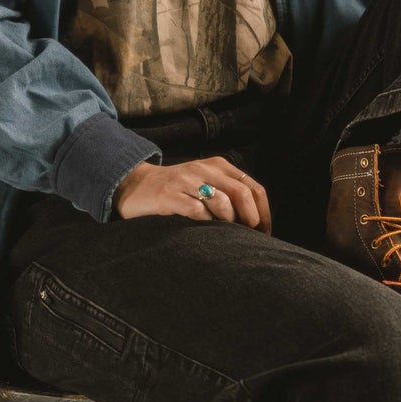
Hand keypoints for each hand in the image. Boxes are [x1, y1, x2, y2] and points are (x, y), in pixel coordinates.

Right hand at [114, 157, 271, 233]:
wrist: (136, 185)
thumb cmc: (178, 191)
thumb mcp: (206, 184)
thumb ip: (229, 194)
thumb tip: (256, 222)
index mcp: (218, 166)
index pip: (253, 187)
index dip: (263, 212)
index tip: (264, 232)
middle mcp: (204, 170)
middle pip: (241, 193)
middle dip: (251, 218)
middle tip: (249, 235)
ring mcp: (185, 181)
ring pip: (221, 201)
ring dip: (228, 222)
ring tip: (225, 234)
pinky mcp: (169, 196)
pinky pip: (196, 211)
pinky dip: (205, 223)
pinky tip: (203, 230)